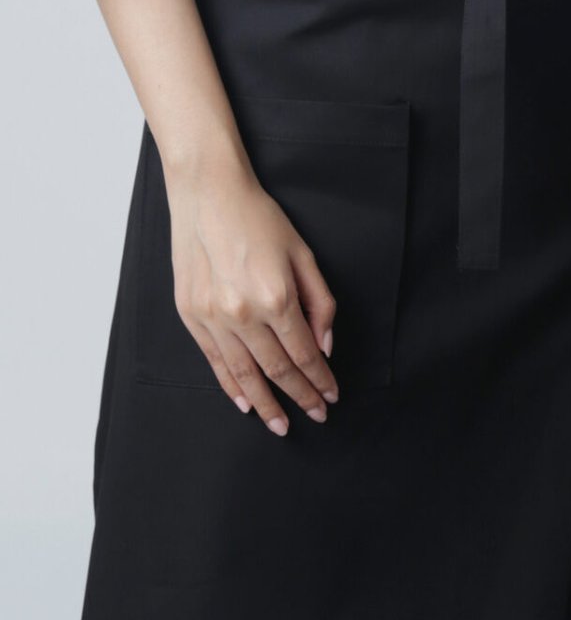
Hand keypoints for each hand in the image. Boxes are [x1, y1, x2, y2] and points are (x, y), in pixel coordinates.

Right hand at [163, 161, 340, 434]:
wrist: (209, 195)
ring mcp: (212, 317)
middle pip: (276, 370)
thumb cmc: (260, 219)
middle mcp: (243, 313)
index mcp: (276, 296)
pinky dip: (231, 386)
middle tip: (315, 415)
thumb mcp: (304, 255)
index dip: (319, 379)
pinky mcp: (191, 315)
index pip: (304, 353)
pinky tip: (246, 402)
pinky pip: (214, 361)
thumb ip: (320, 303)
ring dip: (266, 403)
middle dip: (299, 396)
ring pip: (243, 374)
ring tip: (280, 424)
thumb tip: (323, 346)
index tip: (331, 396)